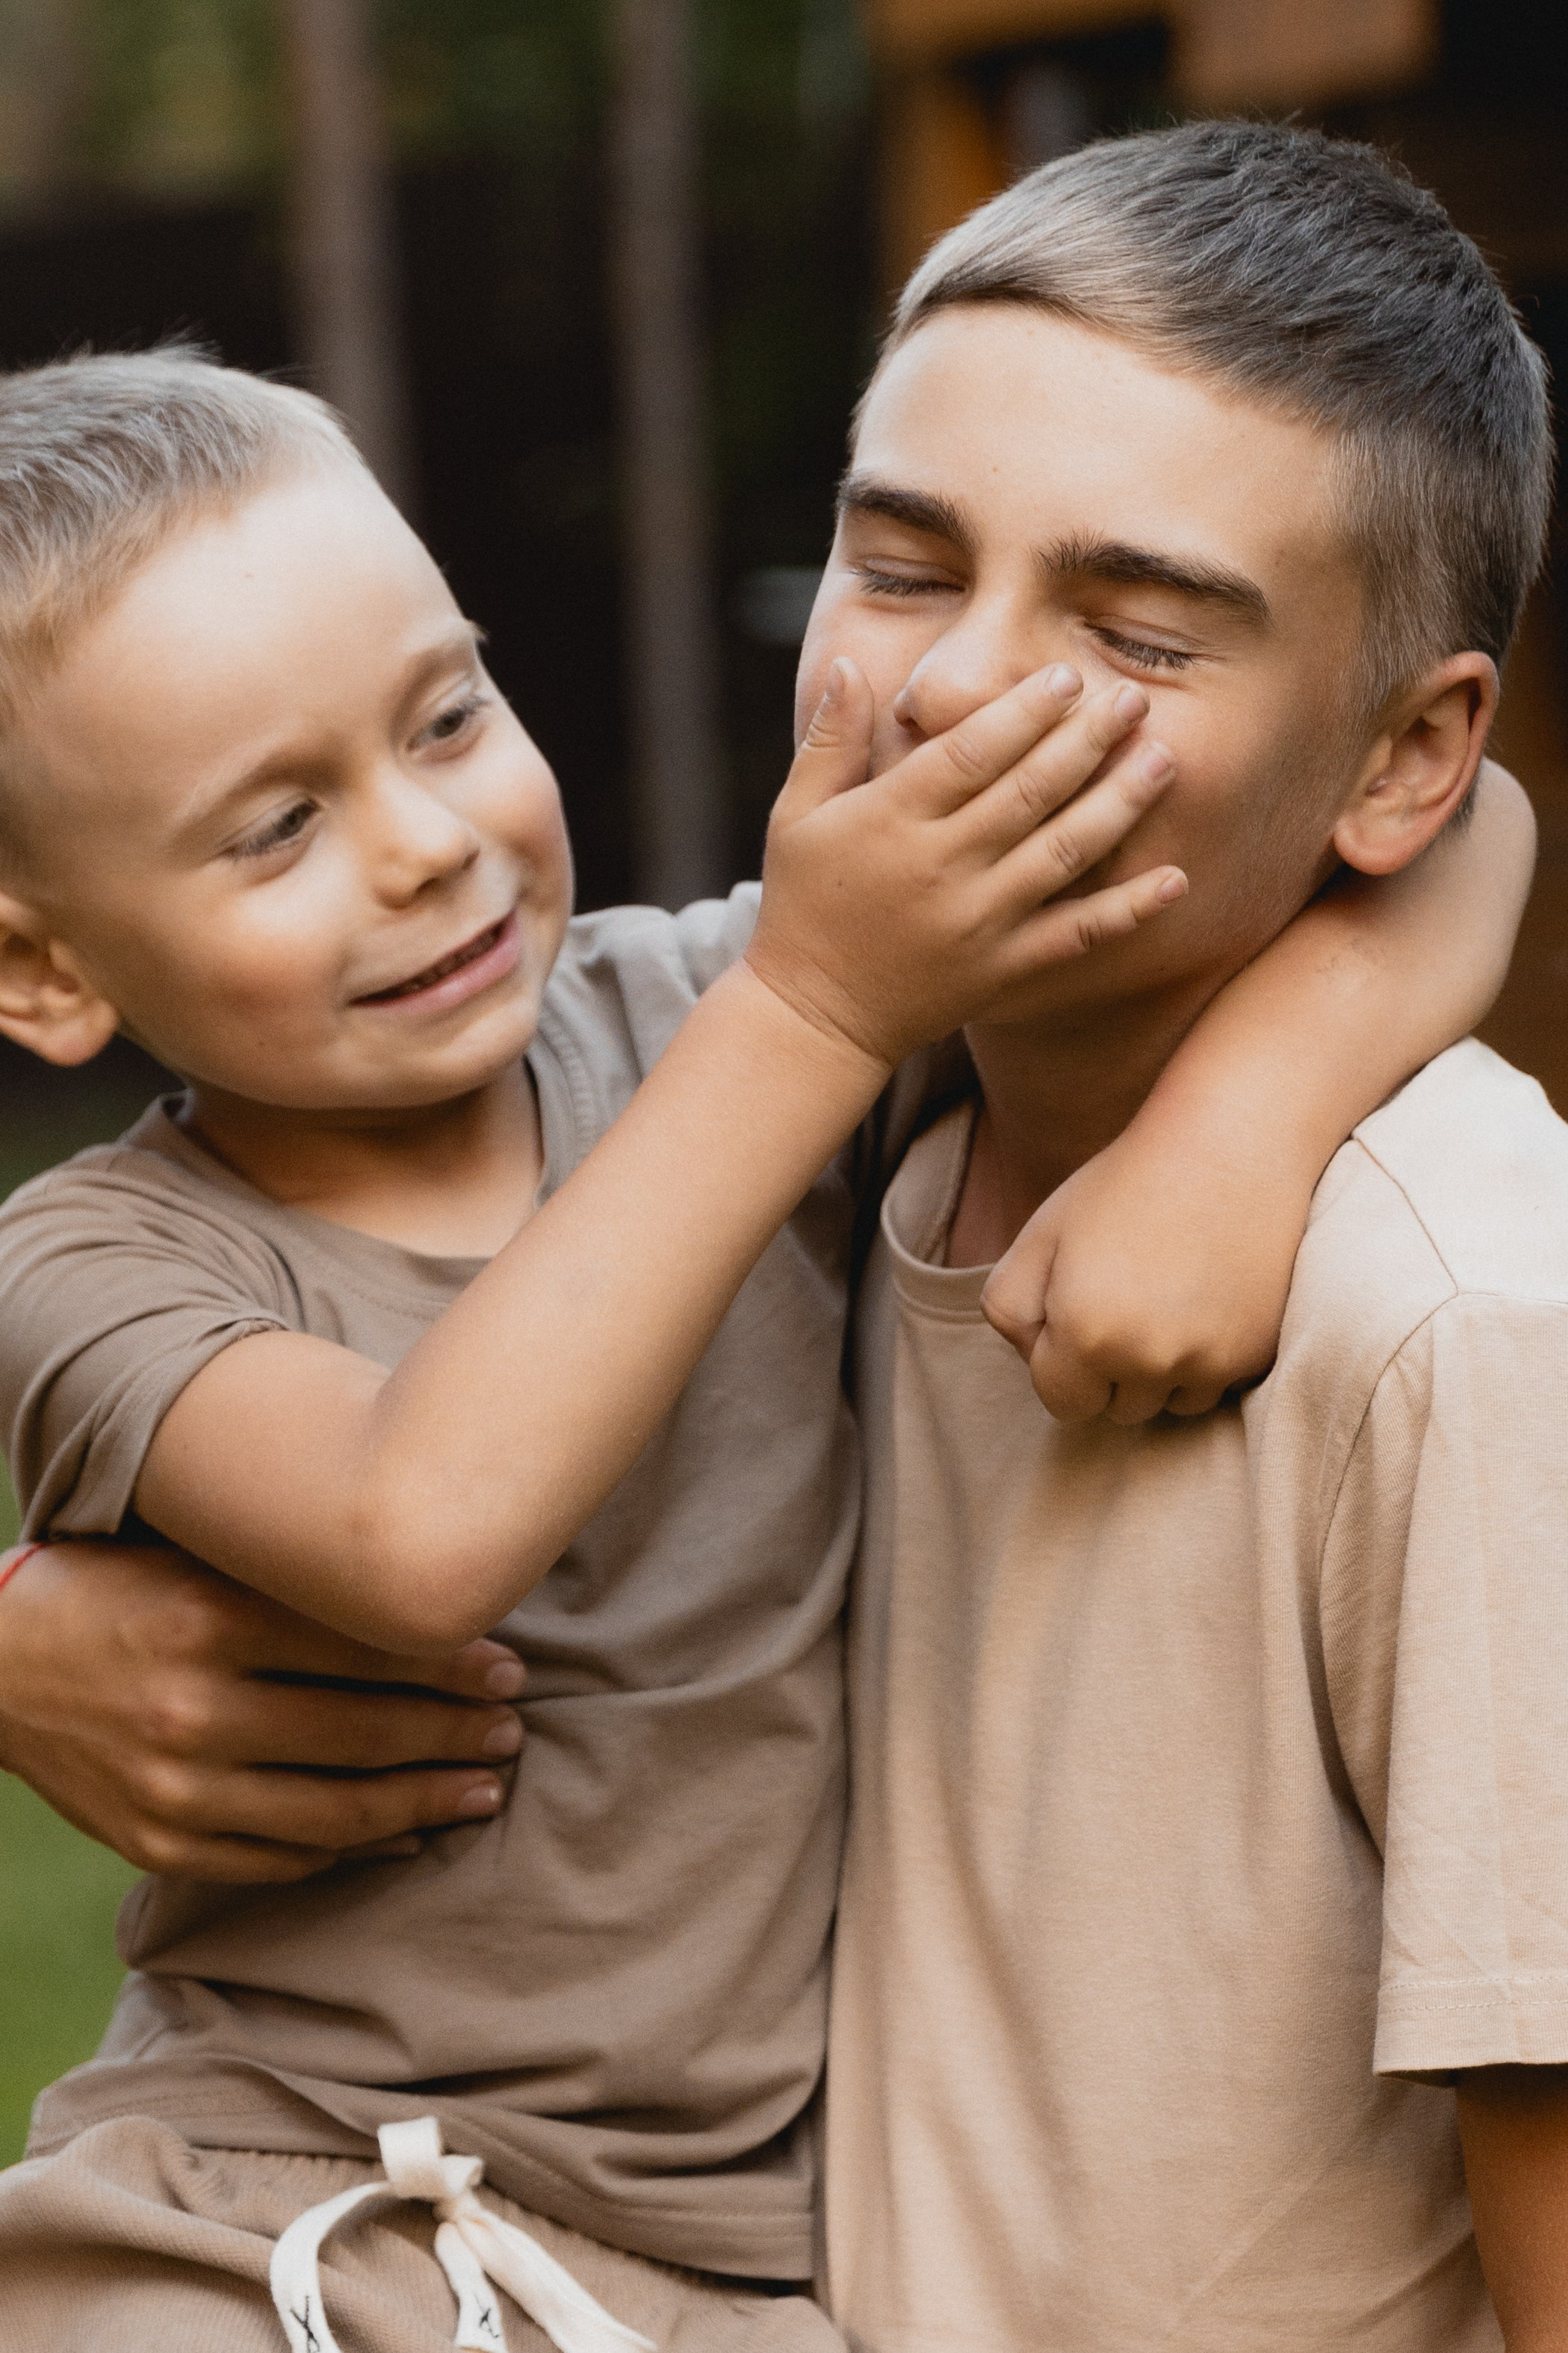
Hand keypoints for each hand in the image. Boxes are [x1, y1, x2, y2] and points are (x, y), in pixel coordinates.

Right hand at [0, 1539, 523, 1880]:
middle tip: (512, 1731)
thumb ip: (295, 1578)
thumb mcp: (198, 1558)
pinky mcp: (156, 1842)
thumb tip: (423, 1594)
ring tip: (481, 1791)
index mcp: (208, 1617)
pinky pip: (277, 1861)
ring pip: (331, 1814)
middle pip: (360, 1734)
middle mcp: (191, 1706)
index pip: (360, 1647)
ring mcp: (173, 1787)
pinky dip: (350, 1854)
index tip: (508, 1667)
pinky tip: (403, 1838)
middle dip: (453, 1736)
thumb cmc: (117, 1588)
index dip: (449, 1662)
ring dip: (421, 1806)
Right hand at [747, 658, 1185, 1069]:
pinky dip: (1128, 909)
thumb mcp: (795, 815)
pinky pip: (1076, 935)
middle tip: (1134, 699)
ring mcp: (979, 922)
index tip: (1068, 677)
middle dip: (1088, 740)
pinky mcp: (1004, 969)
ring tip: (1163, 759)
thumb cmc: (805, 905)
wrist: (813, 1017)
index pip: (972, 752)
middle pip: (1031, 791)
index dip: (1025, 711)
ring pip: (1065, 852)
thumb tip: (848, 666)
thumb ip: (829, 740)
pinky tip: (1176, 878)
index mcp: (892, 821)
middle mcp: (942, 868)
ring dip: (1120, 803)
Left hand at [982, 1130, 1299, 1423]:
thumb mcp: (1041, 1234)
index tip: (1080, 1312)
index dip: (1064, 1361)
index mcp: (1085, 1335)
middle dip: (1114, 1368)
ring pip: (1173, 1400)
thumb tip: (1035, 1358)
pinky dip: (1212, 1354)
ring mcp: (1210, 1361)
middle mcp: (1148, 1361)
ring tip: (1172, 1293)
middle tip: (1129, 1293)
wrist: (1233, 1143)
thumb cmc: (1126, 1182)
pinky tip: (1210, 1295)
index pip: (1063, 1402)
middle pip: (1119, 1407)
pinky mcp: (1258, 1354)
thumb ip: (1010, 1309)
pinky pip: (1220, 1382)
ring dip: (1166, 1368)